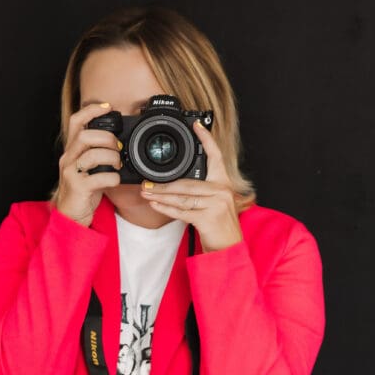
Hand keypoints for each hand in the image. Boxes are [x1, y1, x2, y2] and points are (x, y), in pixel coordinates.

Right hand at [54, 103, 123, 227]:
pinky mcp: (78, 187)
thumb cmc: (84, 191)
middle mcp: (68, 158)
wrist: (71, 215)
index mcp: (71, 151)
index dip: (91, 111)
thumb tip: (119, 144)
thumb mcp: (89, 168)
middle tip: (118, 148)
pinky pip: (99, 177)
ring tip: (118, 165)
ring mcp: (71, 173)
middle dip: (107, 138)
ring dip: (112, 158)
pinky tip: (115, 179)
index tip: (107, 107)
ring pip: (93, 155)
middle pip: (85, 135)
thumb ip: (98, 155)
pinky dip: (113, 177)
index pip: (76, 121)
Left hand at [139, 120, 243, 251]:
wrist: (229, 249)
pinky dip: (166, 208)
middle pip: (187, 182)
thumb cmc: (219, 227)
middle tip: (146, 183)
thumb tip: (175, 185)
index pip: (215, 156)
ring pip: (182, 196)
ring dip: (160, 195)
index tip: (195, 124)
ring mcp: (216, 203)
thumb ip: (201, 192)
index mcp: (223, 183)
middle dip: (163, 184)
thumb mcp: (214, 204)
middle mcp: (222, 190)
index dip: (206, 138)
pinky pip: (182, 211)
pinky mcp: (209, 217)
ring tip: (146, 193)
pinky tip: (155, 205)